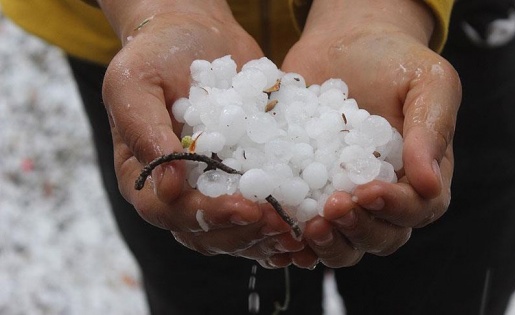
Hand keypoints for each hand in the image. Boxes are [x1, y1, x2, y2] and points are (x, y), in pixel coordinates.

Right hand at [100, 1, 302, 258]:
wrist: (194, 33)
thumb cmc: (156, 54)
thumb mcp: (135, 83)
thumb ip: (144, 132)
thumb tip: (167, 186)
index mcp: (142, 174)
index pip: (170, 212)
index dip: (207, 216)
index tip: (245, 209)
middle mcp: (175, 189)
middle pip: (203, 232)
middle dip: (243, 232)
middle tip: (279, 223)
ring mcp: (209, 186)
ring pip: (233, 231)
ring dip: (264, 235)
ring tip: (296, 227)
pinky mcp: (240, 177)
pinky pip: (257, 209)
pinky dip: (280, 218)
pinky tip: (306, 218)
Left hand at [277, 0, 460, 267]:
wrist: (346, 46)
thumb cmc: (394, 61)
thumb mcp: (428, 81)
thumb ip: (432, 128)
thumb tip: (430, 182)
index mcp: (421, 176)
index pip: (419, 208)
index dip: (394, 208)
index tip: (366, 192)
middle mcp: (385, 196)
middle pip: (382, 237)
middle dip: (358, 229)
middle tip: (332, 209)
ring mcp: (346, 197)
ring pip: (346, 242)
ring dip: (329, 243)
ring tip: (308, 226)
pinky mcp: (310, 191)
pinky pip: (306, 227)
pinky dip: (295, 238)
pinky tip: (279, 229)